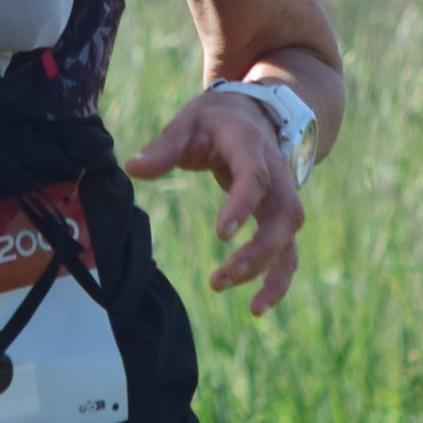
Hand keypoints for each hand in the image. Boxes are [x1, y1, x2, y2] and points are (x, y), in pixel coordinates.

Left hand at [123, 90, 304, 315]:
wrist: (254, 115)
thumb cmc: (214, 121)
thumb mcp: (187, 124)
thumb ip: (162, 148)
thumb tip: (133, 168)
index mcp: (251, 148)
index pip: (254, 178)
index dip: (242, 205)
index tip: (222, 235)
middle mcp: (276, 175)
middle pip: (283, 216)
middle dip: (259, 251)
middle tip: (224, 276)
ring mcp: (283, 197)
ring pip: (289, 238)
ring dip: (270, 272)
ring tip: (250, 307)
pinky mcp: (280, 217)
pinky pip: (288, 251)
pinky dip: (278, 279)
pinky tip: (257, 307)